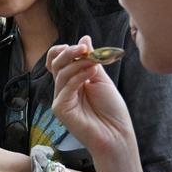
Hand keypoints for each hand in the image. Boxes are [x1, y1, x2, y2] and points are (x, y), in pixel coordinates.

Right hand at [46, 36, 135, 157]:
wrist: (116, 133)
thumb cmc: (111, 110)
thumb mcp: (101, 79)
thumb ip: (91, 60)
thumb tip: (85, 38)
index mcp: (72, 81)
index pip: (58, 60)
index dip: (65, 50)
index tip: (83, 46)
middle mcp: (63, 89)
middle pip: (55, 63)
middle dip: (69, 52)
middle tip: (85, 49)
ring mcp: (60, 99)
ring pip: (61, 73)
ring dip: (78, 64)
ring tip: (94, 63)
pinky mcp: (60, 109)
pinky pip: (65, 87)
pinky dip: (78, 77)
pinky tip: (91, 74)